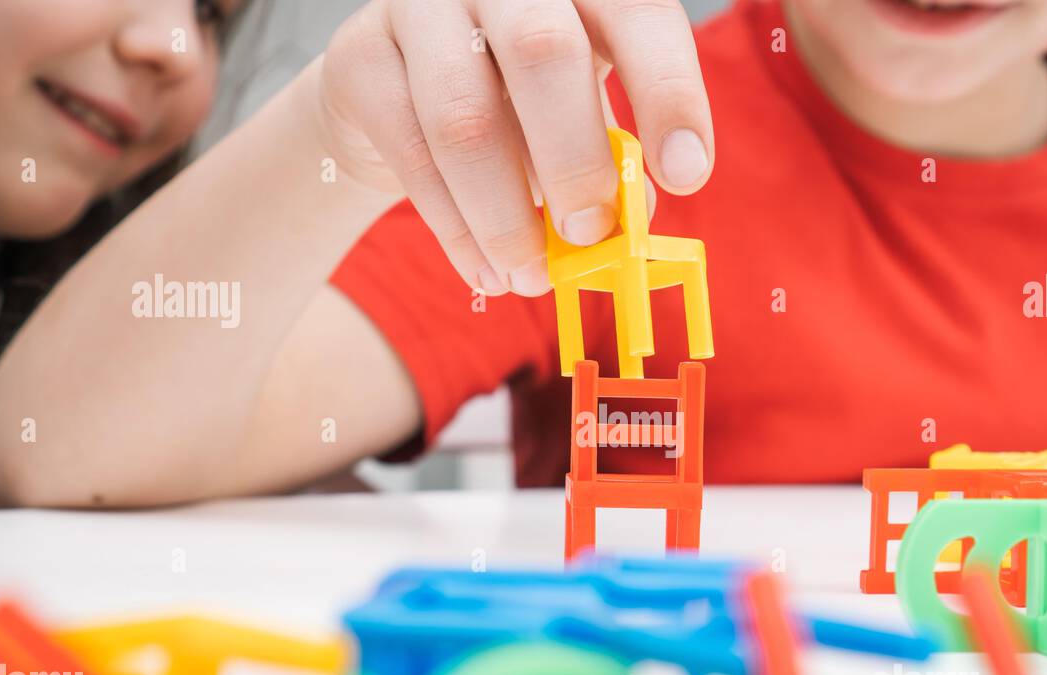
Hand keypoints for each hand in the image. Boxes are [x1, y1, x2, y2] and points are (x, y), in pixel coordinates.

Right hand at [317, 0, 713, 296]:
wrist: (391, 90)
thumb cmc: (511, 102)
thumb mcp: (575, 115)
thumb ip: (609, 155)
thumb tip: (635, 223)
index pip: (636, 13)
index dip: (668, 91)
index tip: (687, 173)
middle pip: (544, 53)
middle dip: (575, 161)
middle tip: (590, 235)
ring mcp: (420, 7)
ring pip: (466, 118)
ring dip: (507, 216)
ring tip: (532, 275)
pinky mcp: (360, 57)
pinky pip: (413, 155)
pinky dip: (457, 230)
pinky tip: (487, 271)